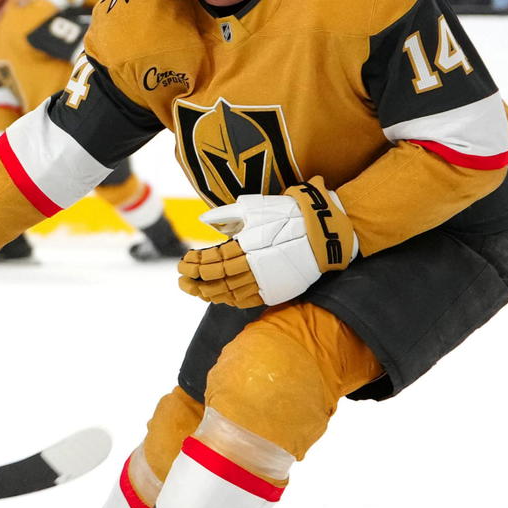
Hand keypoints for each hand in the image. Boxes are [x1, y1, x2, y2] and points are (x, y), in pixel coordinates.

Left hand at [178, 177, 357, 307]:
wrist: (325, 232)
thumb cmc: (289, 215)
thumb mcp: (256, 207)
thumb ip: (227, 214)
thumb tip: (205, 220)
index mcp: (246, 244)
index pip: (211, 260)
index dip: (194, 264)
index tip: (182, 264)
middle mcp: (253, 265)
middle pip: (216, 279)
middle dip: (195, 281)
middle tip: (182, 281)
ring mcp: (265, 281)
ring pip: (229, 293)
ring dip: (209, 293)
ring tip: (196, 291)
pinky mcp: (276, 291)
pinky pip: (247, 300)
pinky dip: (230, 300)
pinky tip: (220, 297)